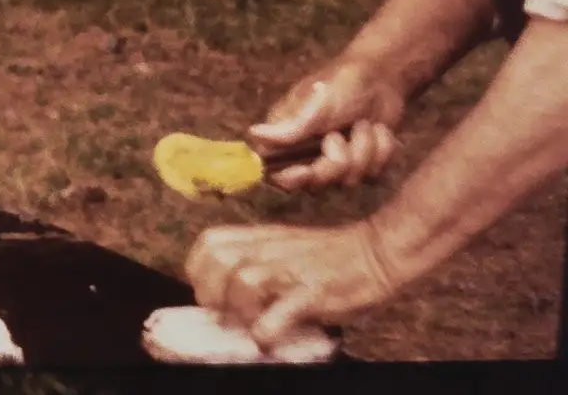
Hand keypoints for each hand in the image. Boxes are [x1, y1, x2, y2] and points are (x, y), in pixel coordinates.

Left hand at [187, 221, 400, 346]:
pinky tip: (270, 339)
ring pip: (241, 281)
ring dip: (238, 310)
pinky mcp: (312, 293)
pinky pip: (277, 315)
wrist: (377, 253)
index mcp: (259, 237)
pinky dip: (266, 332)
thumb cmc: (329, 258)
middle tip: (224, 313)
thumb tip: (228, 294)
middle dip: (210, 291)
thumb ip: (257, 261)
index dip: (199, 268)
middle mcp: (269, 249)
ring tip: (250, 324)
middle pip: (216, 258)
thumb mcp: (285, 249)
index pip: (209, 242)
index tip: (209, 291)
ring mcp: (290, 269)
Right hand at [248, 60, 405, 190]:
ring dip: (363, 150)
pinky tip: (378, 129)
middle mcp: (309, 153)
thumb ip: (290, 127)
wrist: (383, 77)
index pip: (276, 172)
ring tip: (364, 125)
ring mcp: (337, 160)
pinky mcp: (364, 162)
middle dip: (335, 161)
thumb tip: (253, 134)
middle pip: (316, 183)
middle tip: (338, 136)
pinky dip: (381, 150)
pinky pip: (374, 174)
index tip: (306, 171)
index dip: (289, 179)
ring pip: (348, 180)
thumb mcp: (317, 106)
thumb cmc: (342, 85)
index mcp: (288, 137)